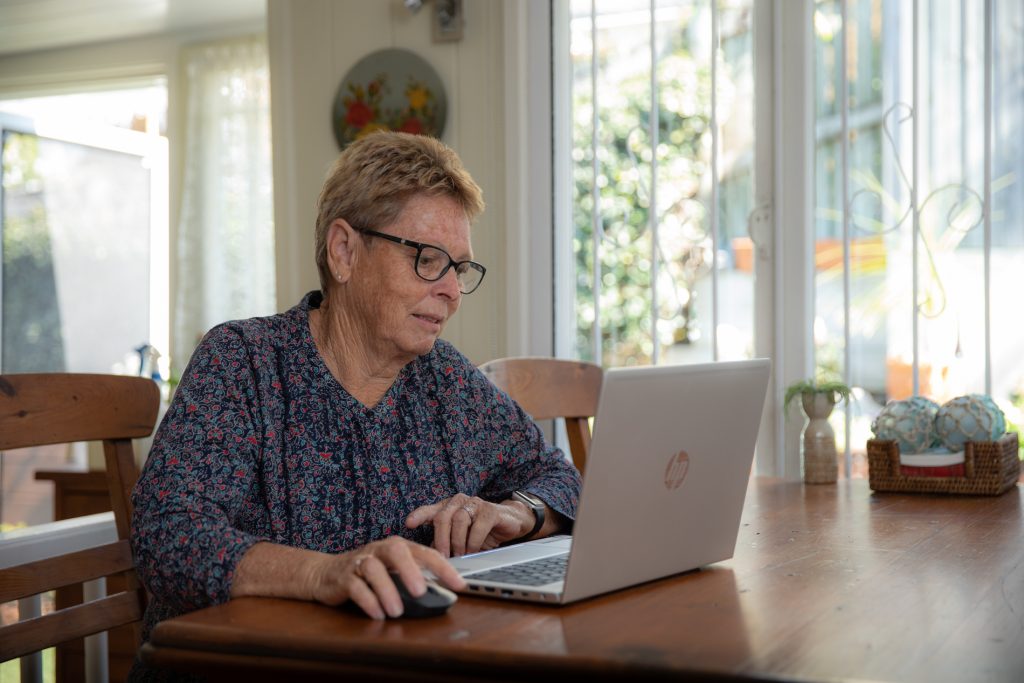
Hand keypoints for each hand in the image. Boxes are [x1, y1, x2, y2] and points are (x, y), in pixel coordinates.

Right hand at [307, 536, 464, 619]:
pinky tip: (377, 614)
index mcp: (397, 547)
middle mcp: (379, 550)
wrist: (325, 573)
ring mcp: (360, 562)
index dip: (443, 567)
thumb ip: (414, 578)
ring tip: (397, 611)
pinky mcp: (343, 577)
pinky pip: (355, 586)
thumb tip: (442, 595)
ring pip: (373, 569)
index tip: (459, 584)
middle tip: (421, 592)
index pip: (424, 553)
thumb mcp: (392, 572)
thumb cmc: (367, 573)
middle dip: (410, 570)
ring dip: (387, 590)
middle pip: (396, 551)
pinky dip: (367, 600)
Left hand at [405, 493, 530, 557]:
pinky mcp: (490, 510)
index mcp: (448, 507)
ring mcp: (475, 503)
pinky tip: (473, 550)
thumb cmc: (480, 531)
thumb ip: (445, 543)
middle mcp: (459, 502)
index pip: (430, 510)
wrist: (510, 523)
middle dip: (441, 539)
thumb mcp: (459, 538)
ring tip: (460, 555)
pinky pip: (479, 525)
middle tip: (443, 556)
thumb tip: (429, 559)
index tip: (408, 524)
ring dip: (458, 541)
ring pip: (459, 520)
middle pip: (443, 517)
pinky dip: (474, 541)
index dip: (419, 515)